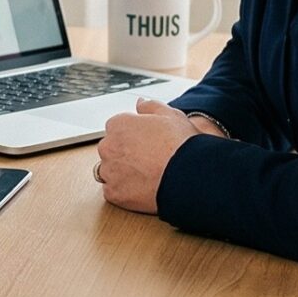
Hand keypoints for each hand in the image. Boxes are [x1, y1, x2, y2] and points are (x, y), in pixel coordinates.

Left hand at [96, 99, 197, 214]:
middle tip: (149, 160)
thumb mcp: (170, 115)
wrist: (189, 175)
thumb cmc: (181, 144)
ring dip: (122, 172)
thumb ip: (150, 106)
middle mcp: (108, 146)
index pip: (117, 128)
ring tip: (146, 175)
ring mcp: (109, 171)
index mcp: (118, 124)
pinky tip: (142, 188)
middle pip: (112, 149)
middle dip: (125, 153)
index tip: (148, 143)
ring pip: (110, 171)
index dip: (135, 136)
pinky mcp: (114, 193)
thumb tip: (139, 103)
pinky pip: (113, 191)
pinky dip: (124, 191)